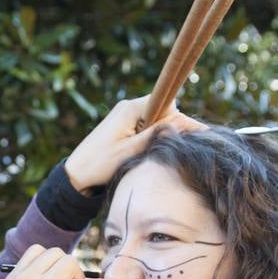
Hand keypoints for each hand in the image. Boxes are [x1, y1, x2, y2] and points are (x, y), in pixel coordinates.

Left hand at [65, 95, 204, 192]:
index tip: (201, 131)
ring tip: (168, 151)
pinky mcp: (125, 127)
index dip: (183, 118)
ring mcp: (126, 117)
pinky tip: (155, 151)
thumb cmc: (100, 163)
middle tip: (186, 146)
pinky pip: (147, 127)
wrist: (76, 174)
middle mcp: (129, 108)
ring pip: (156, 120)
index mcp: (131, 109)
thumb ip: (155, 135)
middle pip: (164, 111)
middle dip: (175, 127)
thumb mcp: (131, 151)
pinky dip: (154, 137)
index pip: (166, 103)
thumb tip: (180, 123)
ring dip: (163, 134)